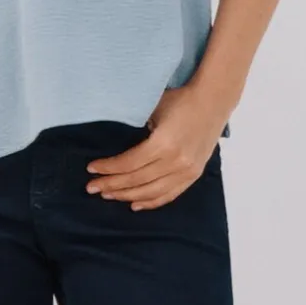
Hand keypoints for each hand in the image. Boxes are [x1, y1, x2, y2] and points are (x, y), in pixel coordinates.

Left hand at [84, 85, 228, 209]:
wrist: (213, 101)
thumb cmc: (180, 100)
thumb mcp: (154, 110)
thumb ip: (137, 131)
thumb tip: (116, 148)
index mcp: (163, 145)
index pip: (129, 164)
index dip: (108, 168)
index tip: (91, 169)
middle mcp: (176, 162)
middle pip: (137, 180)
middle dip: (111, 185)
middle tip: (92, 187)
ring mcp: (187, 171)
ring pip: (151, 192)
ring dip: (127, 195)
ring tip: (108, 195)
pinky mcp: (194, 175)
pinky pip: (169, 194)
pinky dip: (151, 202)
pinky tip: (134, 204)